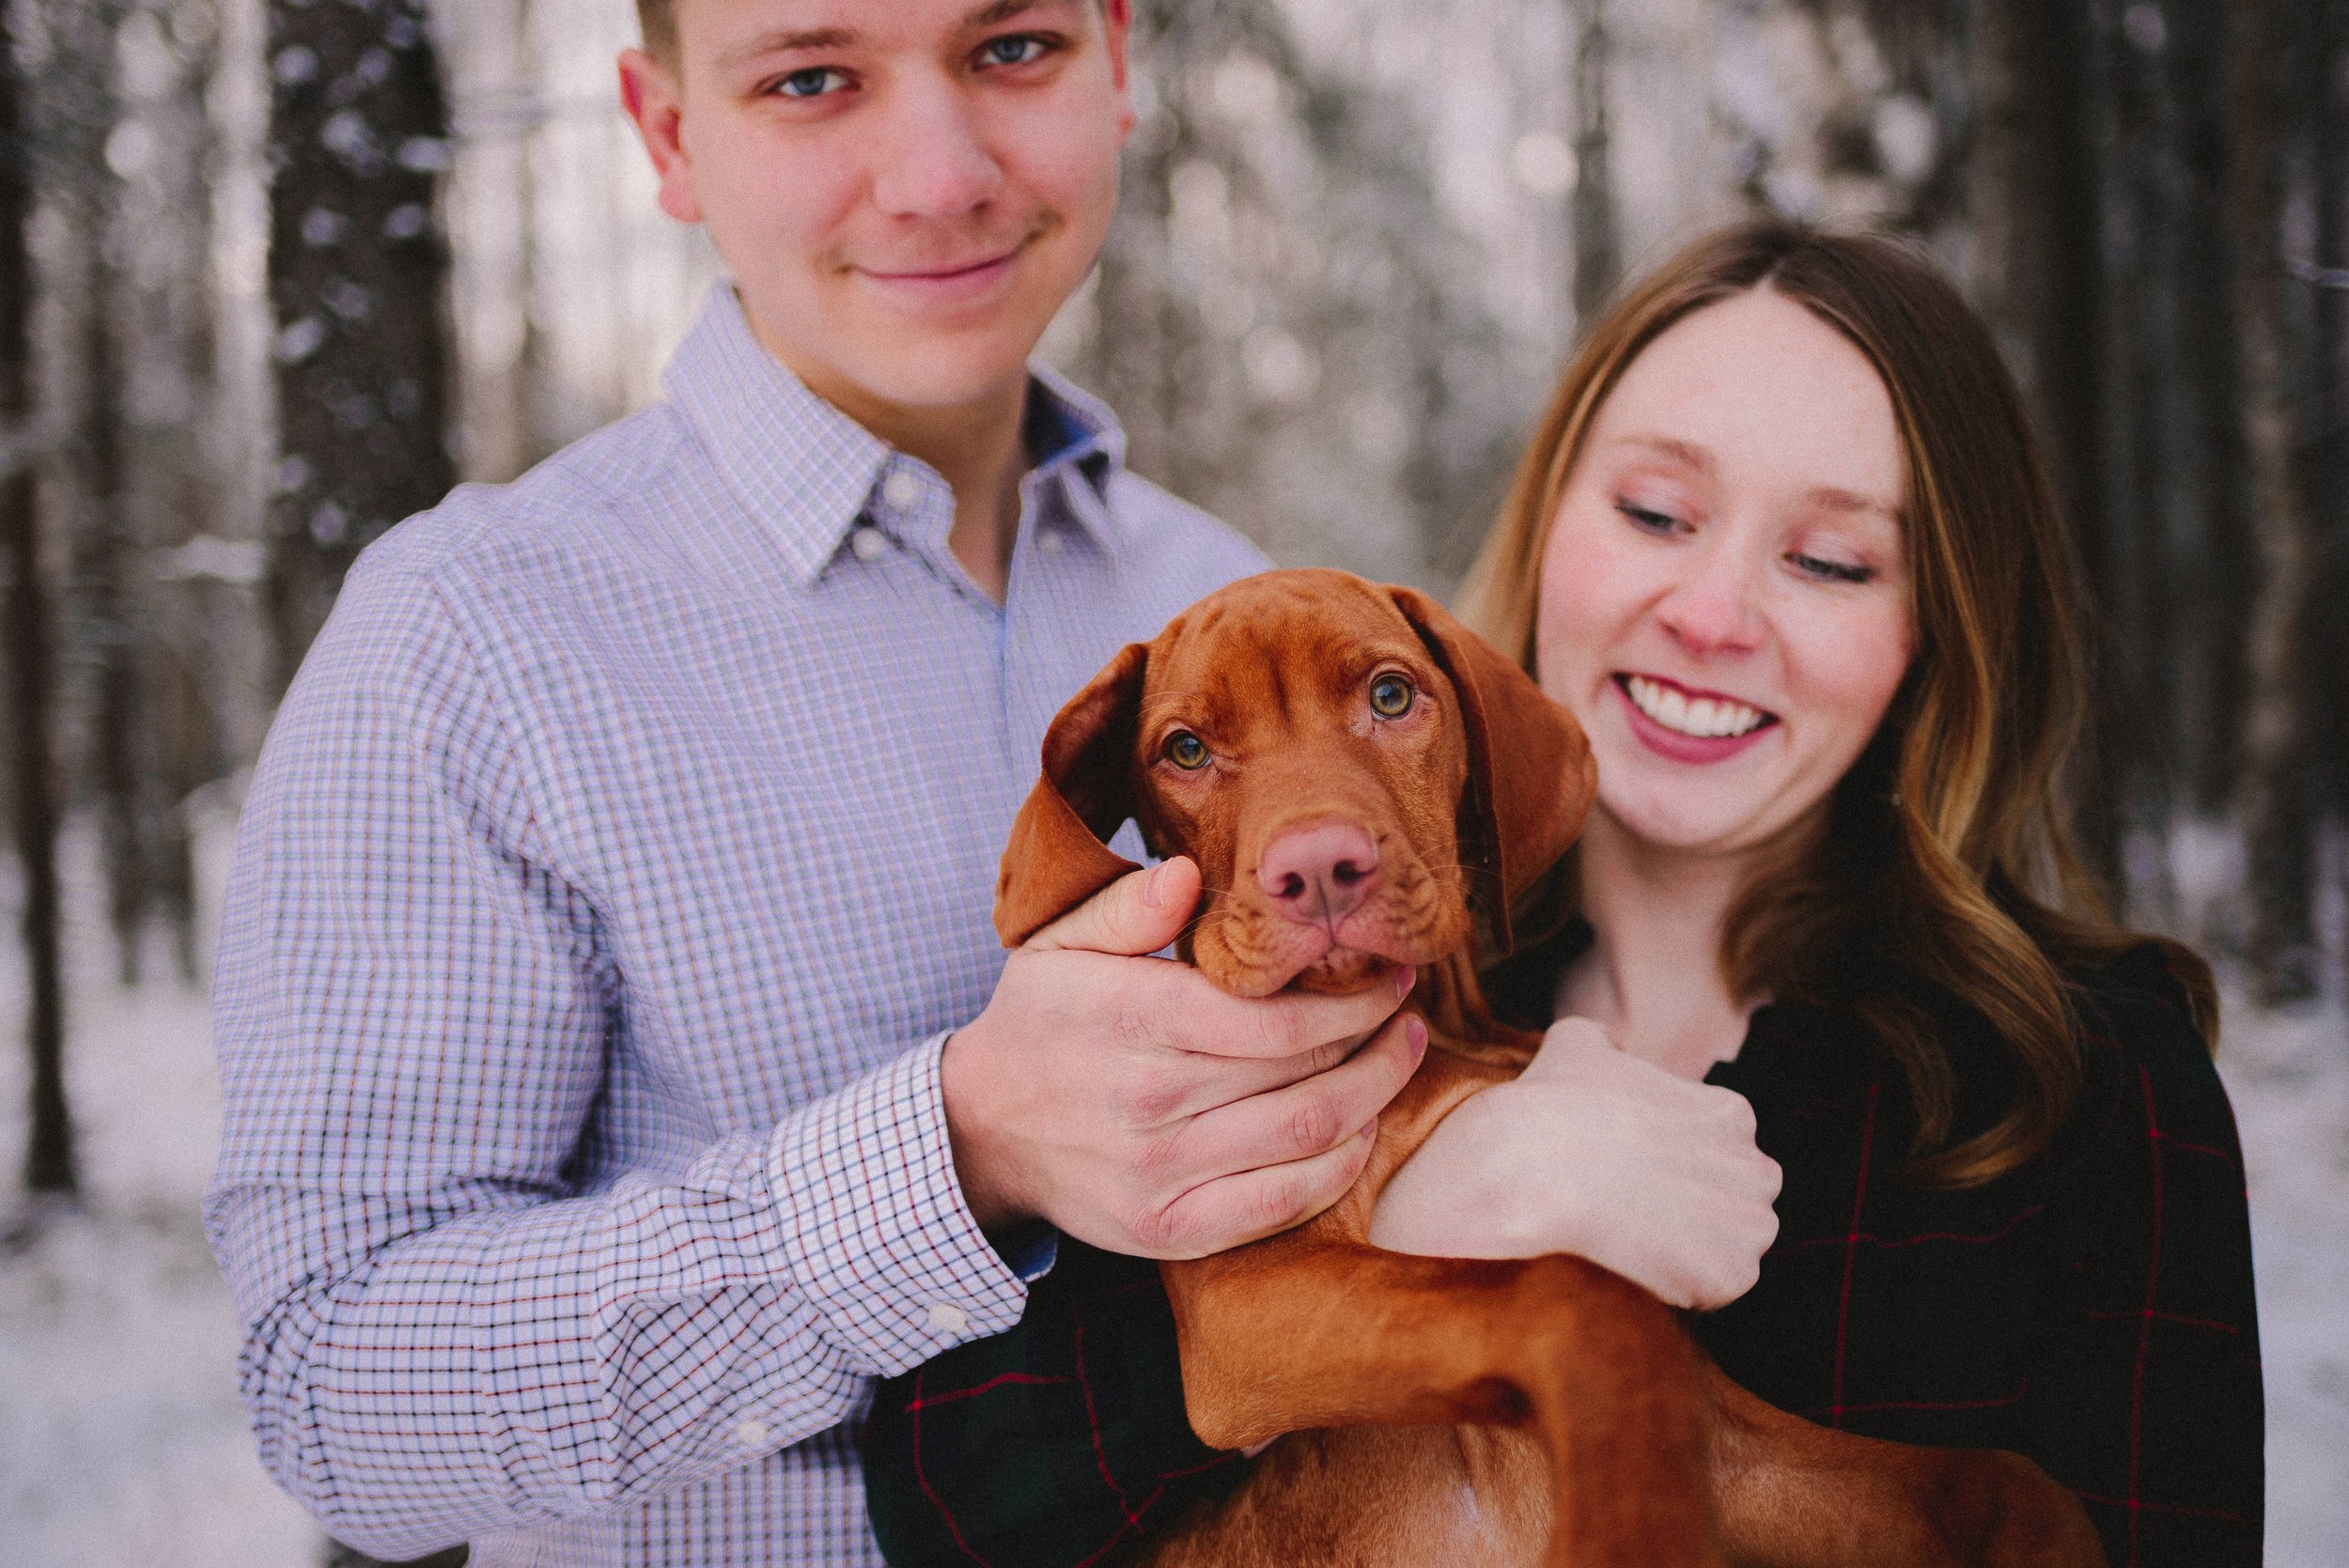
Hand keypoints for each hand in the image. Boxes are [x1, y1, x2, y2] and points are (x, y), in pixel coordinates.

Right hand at [942, 857, 1425, 1258]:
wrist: (982, 1129)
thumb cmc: (1042, 1020)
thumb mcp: (1058, 943)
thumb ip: (1127, 906)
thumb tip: (1189, 877)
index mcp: (1131, 1020)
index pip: (1275, 1016)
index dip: (1351, 998)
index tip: (1388, 973)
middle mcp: (1148, 1102)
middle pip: (1305, 1072)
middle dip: (1376, 1037)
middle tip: (1406, 1008)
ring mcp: (1159, 1175)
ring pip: (1307, 1137)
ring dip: (1375, 1095)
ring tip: (1401, 1057)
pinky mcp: (1168, 1232)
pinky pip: (1282, 1203)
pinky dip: (1339, 1166)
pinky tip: (1360, 1126)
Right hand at [1365, 1017, 1779, 1308]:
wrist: (1532, 1169)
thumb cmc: (1551, 1107)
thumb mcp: (1575, 1045)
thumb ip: (1602, 1041)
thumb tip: (1596, 1042)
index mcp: (1730, 1115)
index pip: (1724, 1152)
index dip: (1681, 1169)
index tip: (1638, 1178)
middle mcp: (1756, 1167)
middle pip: (1742, 1201)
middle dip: (1703, 1211)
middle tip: (1639, 1218)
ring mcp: (1749, 1224)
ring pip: (1735, 1248)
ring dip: (1697, 1253)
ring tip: (1637, 1248)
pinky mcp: (1732, 1275)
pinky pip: (1717, 1291)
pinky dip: (1684, 1289)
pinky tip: (1639, 1271)